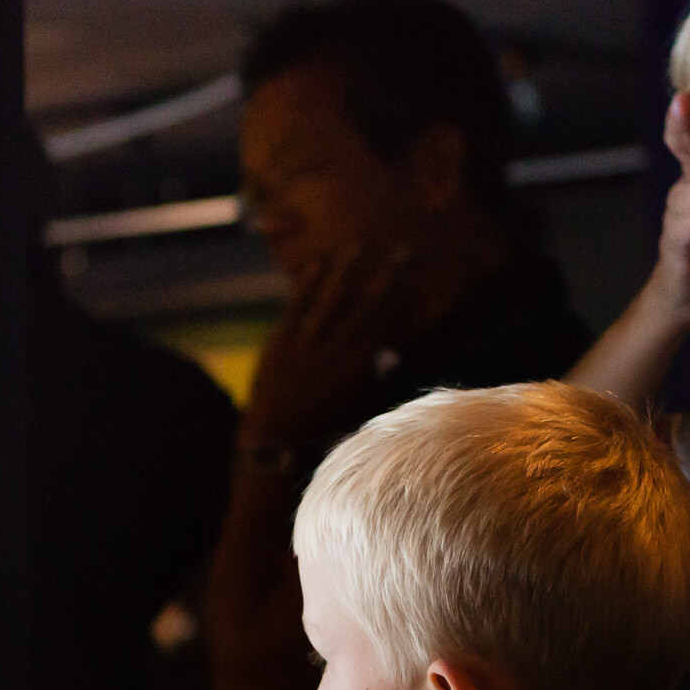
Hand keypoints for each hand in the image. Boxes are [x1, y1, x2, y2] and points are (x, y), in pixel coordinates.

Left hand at [242, 240, 415, 450]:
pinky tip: (316, 264)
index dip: (401, 298)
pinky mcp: (278, 345)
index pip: (384, 326)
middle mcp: (333, 356)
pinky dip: (307, 285)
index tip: (415, 275)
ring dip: (345, 272)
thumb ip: (371, 380)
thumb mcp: (354, 408)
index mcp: (355, 371)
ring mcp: (304, 348)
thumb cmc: (319, 429)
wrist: (274, 444)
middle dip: (384, 278)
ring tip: (356, 245)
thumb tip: (389, 354)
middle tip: (401, 250)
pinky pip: (296, 308)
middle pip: (364, 308)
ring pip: (329, 302)